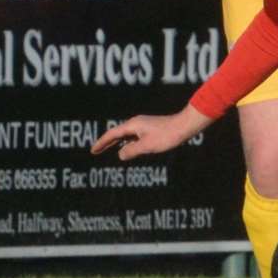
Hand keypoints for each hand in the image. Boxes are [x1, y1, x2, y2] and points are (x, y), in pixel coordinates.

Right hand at [91, 105, 209, 160]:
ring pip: (125, 134)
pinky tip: (128, 147)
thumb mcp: (147, 146)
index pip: (112, 134)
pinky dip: (126, 141)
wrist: (185, 126)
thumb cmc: (167, 135)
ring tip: (107, 148)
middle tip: (96, 151)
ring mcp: (144, 125)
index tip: (93, 151)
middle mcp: (137, 123)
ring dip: (116, 142)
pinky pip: (133, 135)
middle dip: (106, 142)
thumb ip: (131, 151)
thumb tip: (120, 154)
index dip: (102, 143)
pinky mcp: (151, 128)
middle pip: (117, 133)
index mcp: (133, 125)